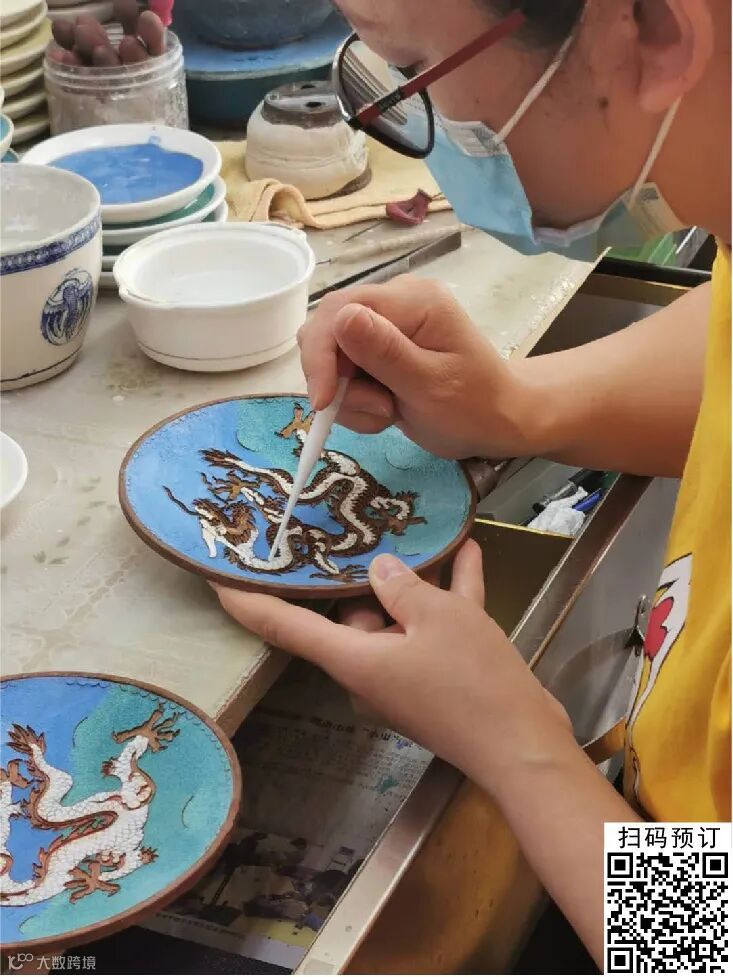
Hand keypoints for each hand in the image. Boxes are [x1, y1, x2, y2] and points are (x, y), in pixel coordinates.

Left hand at [212, 541, 574, 789]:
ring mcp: (404, 675)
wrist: (524, 745)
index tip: (216, 576)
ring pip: (395, 616)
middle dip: (355, 575)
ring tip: (423, 533)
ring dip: (411, 581)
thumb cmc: (473, 682)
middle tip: (349, 526)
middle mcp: (369, 669)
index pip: (282, 626)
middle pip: (346, 615)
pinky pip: (433, 627)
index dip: (246, 601)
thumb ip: (403, 587)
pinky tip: (466, 554)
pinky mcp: (438, 678)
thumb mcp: (438, 618)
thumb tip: (379, 569)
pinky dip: (446, 596)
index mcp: (352, 658)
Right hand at [298, 274, 535, 459]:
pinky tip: (387, 412)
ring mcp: (386, 325)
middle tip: (375, 411)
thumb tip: (339, 317)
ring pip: (331, 357)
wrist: (498, 421)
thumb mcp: (431, 386)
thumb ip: (386, 352)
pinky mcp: (379, 350)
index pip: (340, 310)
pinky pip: (345, 373)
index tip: (325, 401)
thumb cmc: (475, 406)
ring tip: (388, 413)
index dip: (322, 355)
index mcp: (413, 300)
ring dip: (350, 396)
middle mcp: (395, 302)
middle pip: (328, 331)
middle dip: (337, 380)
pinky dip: (356, 401)